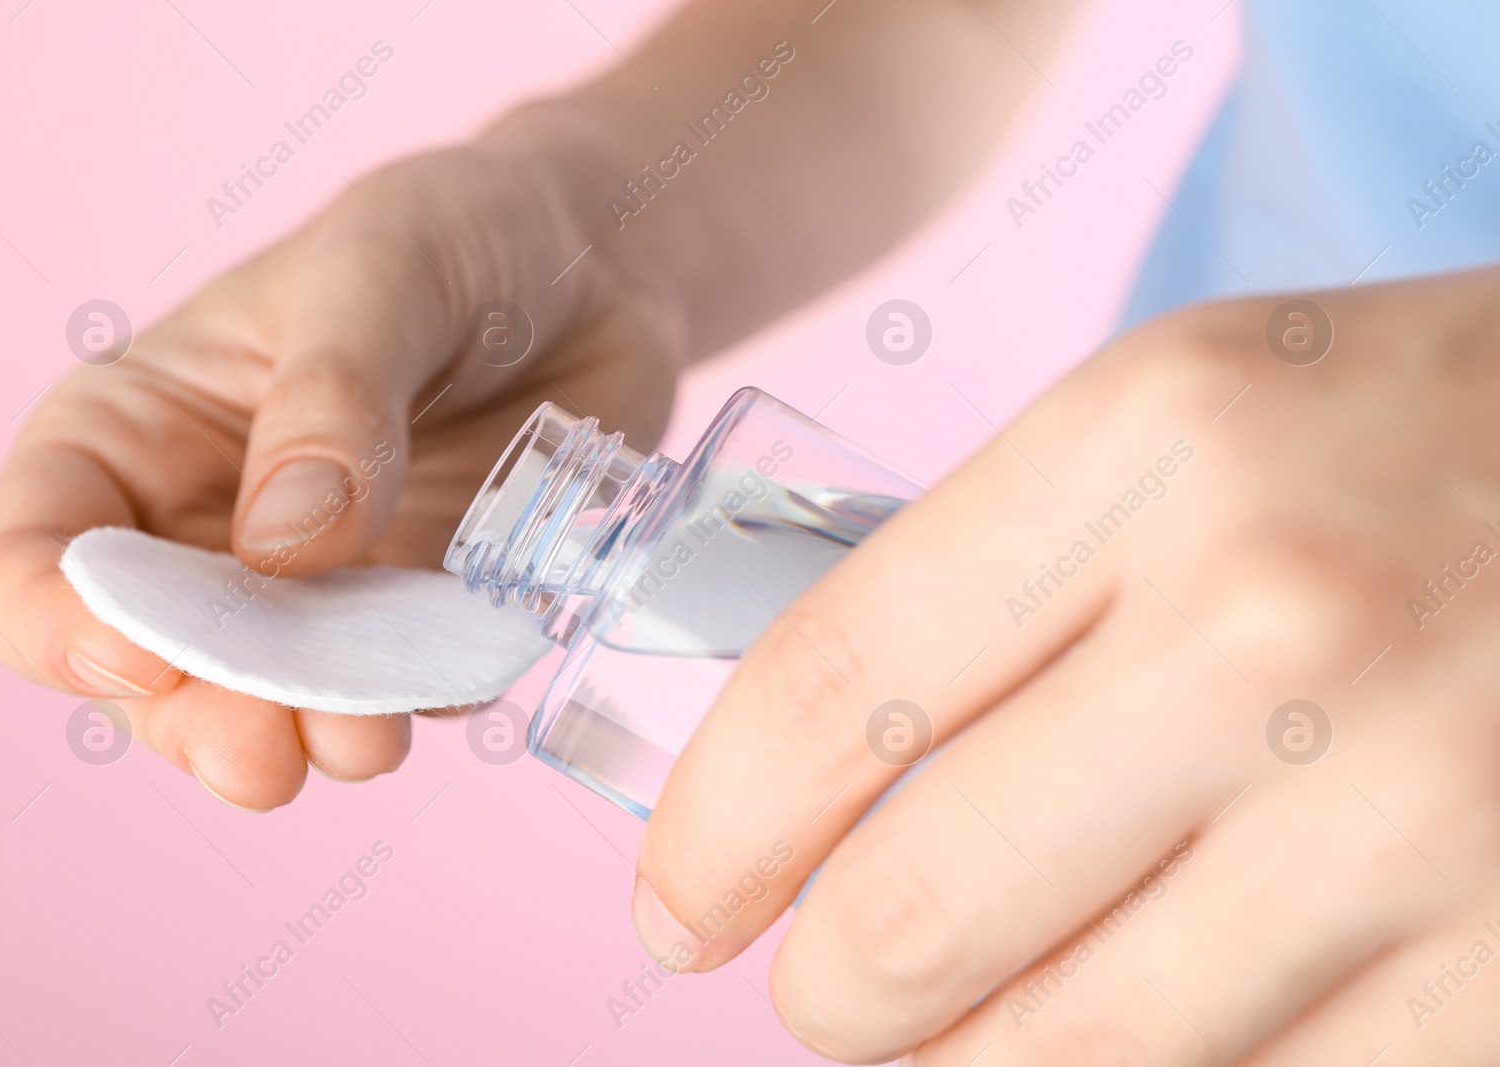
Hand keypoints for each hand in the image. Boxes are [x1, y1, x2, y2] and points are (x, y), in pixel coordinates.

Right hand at [0, 147, 675, 810]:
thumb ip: (332, 397)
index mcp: (139, 430)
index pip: (34, 553)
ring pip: (274, 703)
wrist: (595, 266)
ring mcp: (323, 587)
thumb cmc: (459, 232)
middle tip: (265, 754)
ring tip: (364, 739)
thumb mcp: (385, 268)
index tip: (140, 652)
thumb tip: (285, 547)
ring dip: (309, 735)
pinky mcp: (425, 615)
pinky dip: (425, 698)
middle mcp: (212, 527)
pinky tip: (459, 673)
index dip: (55, 620)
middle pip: (152, 664)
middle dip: (196, 720)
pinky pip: (411, 686)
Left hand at [633, 268, 1499, 1063]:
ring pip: (1069, 1054)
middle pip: (920, 914)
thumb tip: (818, 781)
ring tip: (948, 1035)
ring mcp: (1414, 810)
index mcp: (1153, 445)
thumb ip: (1002, 578)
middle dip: (827, 994)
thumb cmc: (1403, 441)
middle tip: (817, 995)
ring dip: (961, 1066)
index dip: (715, 833)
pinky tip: (1130, 1033)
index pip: (834, 688)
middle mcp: (1277, 626)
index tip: (680, 906)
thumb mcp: (1186, 422)